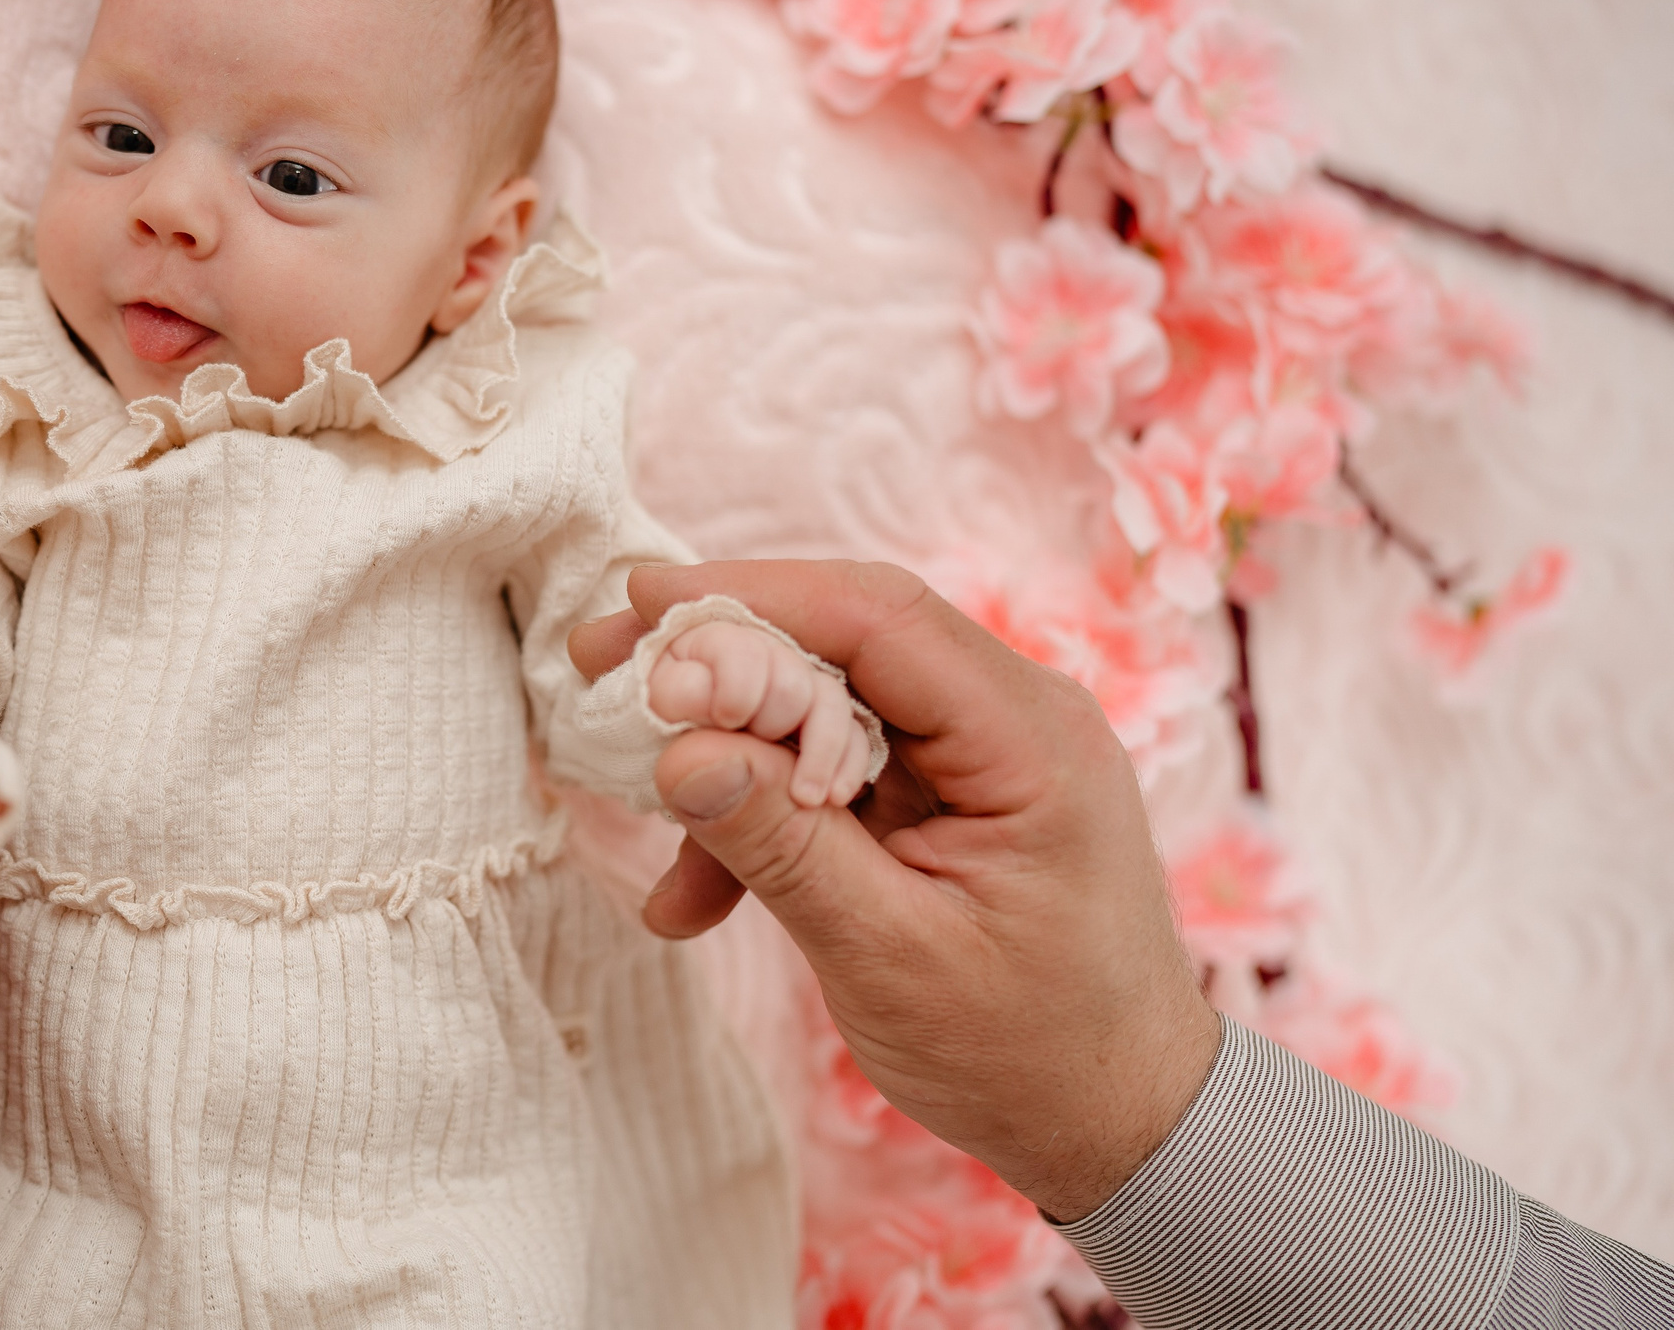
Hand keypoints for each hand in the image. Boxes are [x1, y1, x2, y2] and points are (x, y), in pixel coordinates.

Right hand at [571, 561, 1220, 1223]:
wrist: (1121, 1126)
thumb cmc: (1028, 1055)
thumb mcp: (888, 956)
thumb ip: (781, 844)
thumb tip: (676, 749)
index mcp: (1029, 740)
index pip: (877, 619)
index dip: (751, 598)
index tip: (641, 601)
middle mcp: (1016, 718)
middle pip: (845, 638)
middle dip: (719, 654)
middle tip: (603, 661)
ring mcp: (985, 752)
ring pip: (829, 700)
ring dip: (731, 749)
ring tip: (639, 806)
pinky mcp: (953, 791)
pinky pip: (839, 763)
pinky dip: (767, 809)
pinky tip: (700, 895)